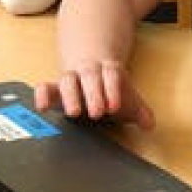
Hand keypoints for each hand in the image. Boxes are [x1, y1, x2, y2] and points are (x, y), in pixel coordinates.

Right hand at [34, 59, 155, 129]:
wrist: (93, 67)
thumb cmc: (110, 89)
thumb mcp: (127, 98)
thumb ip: (139, 111)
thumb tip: (150, 124)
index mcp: (108, 71)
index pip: (112, 75)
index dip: (113, 89)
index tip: (114, 106)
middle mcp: (88, 72)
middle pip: (90, 76)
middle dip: (94, 93)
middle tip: (97, 112)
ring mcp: (70, 79)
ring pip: (68, 80)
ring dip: (70, 95)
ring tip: (73, 112)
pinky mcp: (55, 89)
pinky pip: (45, 87)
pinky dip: (42, 95)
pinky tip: (41, 106)